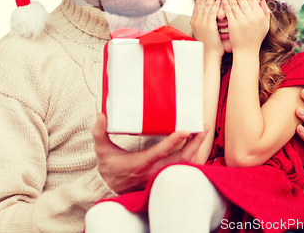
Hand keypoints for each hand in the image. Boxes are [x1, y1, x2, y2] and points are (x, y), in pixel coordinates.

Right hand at [92, 113, 208, 193]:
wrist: (110, 188)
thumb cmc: (109, 168)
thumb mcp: (102, 150)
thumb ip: (100, 133)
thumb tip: (100, 115)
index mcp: (141, 163)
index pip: (161, 152)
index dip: (174, 141)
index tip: (185, 130)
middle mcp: (154, 170)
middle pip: (180, 158)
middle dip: (194, 143)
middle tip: (203, 127)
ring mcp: (161, 174)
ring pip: (184, 163)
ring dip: (195, 148)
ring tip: (202, 132)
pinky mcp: (163, 174)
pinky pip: (182, 166)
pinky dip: (192, 156)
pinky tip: (196, 144)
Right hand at [191, 0, 223, 58]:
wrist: (208, 55)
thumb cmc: (211, 44)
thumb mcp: (207, 29)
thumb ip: (209, 19)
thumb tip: (213, 10)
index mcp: (195, 20)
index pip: (198, 2)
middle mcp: (197, 20)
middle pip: (200, 1)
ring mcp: (201, 22)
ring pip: (205, 4)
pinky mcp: (208, 26)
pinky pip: (212, 12)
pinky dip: (215, 4)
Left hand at [221, 0, 269, 52]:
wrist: (247, 51)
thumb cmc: (256, 38)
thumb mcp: (265, 25)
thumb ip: (265, 12)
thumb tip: (262, 0)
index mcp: (259, 15)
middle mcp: (251, 17)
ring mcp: (242, 21)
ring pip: (235, 3)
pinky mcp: (233, 25)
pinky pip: (229, 11)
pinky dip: (226, 3)